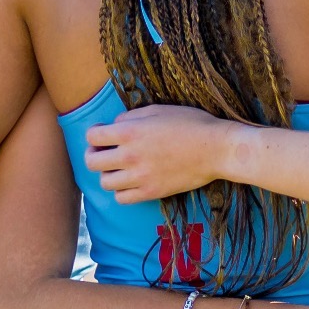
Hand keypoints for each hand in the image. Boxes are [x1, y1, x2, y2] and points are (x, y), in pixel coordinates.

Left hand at [85, 105, 229, 203]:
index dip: (95, 134)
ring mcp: (140, 176)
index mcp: (130, 131)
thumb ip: (131, 117)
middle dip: (94, 155)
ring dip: (108, 174)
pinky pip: (122, 199)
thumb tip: (115, 126)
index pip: (92, 136)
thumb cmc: (191, 124)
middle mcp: (130, 155)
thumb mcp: (159, 110)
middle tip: (103, 153)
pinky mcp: (151, 192)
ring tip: (119, 169)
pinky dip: (121, 191)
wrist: (216, 149)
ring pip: (104, 182)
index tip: (102, 135)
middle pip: (92, 162)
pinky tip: (131, 182)